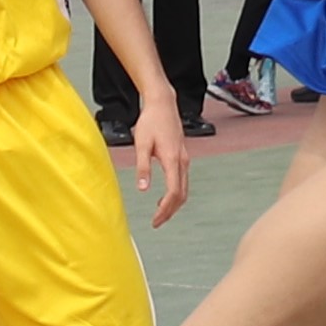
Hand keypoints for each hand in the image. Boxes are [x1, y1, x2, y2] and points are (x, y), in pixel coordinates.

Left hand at [123, 89, 191, 226]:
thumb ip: (143, 167)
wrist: (163, 104)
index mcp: (172, 159)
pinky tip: (164, 197)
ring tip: (160, 213)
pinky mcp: (182, 156)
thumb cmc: (151, 121)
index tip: (155, 220)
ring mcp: (184, 159)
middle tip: (157, 222)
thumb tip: (143, 189)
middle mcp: (182, 161)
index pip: (173, 192)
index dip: (165, 209)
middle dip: (170, 211)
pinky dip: (176, 193)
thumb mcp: (142, 144)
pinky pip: (182, 181)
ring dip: (174, 204)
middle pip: (182, 194)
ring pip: (184, 189)